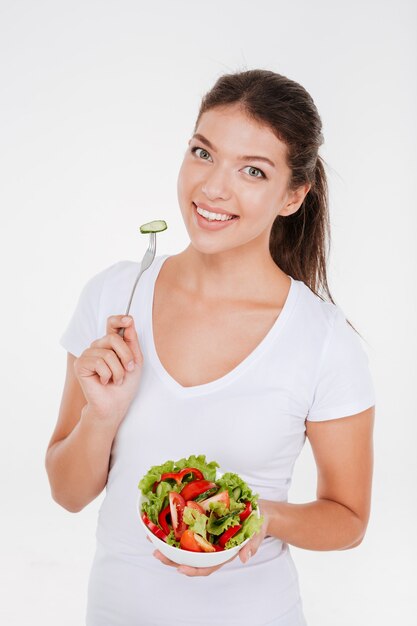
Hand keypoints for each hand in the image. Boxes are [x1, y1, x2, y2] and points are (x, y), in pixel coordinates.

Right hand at [74, 315, 142, 423]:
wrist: (115, 404)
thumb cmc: (125, 384)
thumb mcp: (135, 361)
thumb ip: (132, 341)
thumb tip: (130, 321)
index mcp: (110, 343)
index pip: (112, 324)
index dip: (119, 319)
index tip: (129, 320)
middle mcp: (98, 346)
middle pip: (114, 338)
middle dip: (126, 356)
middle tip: (129, 369)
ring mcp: (88, 354)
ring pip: (108, 353)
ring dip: (118, 371)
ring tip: (116, 380)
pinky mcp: (80, 364)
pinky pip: (99, 362)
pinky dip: (107, 375)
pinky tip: (104, 382)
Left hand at [151, 509, 269, 576]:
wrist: (257, 511)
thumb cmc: (256, 525)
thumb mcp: (256, 533)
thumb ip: (251, 545)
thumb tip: (245, 557)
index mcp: (223, 553)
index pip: (206, 566)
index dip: (193, 570)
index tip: (180, 569)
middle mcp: (211, 548)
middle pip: (189, 558)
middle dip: (172, 558)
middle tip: (156, 554)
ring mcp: (205, 537)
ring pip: (184, 545)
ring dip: (168, 544)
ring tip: (152, 540)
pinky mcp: (202, 524)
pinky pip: (187, 529)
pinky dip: (174, 529)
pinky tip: (162, 525)